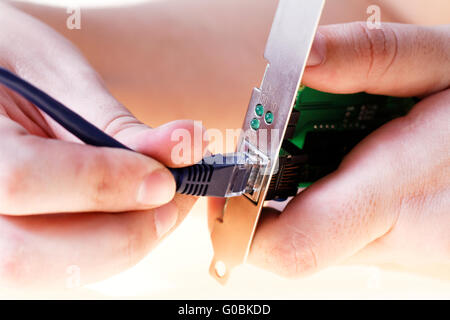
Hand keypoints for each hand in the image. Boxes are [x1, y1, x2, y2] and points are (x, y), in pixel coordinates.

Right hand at [0, 3, 205, 288]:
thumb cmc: (9, 61)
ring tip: (162, 206)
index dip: (102, 184)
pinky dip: (108, 248)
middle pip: (25, 255)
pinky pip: (57, 269)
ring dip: (121, 246)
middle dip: (121, 234)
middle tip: (173, 201)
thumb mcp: (54, 75)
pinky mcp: (5, 246)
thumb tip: (182, 151)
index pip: (20, 179)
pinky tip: (134, 216)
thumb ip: (112, 123)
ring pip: (45, 273)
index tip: (166, 177)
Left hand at [209, 22, 449, 277]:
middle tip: (279, 140)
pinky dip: (326, 197)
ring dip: (298, 190)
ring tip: (325, 140)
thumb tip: (300, 59)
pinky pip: (340, 231)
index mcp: (398, 197)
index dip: (241, 222)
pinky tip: (353, 158)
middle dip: (265, 195)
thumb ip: (372, 58)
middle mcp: (394, 241)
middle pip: (289, 243)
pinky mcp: (404, 250)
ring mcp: (400, 253)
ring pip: (312, 236)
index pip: (286, 248)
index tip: (233, 178)